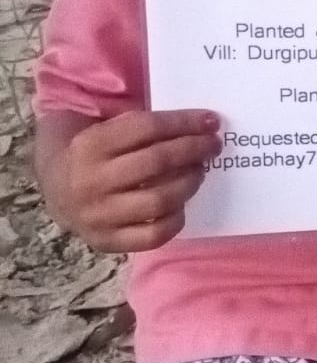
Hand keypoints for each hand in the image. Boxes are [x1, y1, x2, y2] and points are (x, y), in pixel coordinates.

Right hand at [52, 109, 221, 253]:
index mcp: (90, 144)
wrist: (56, 192)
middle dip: (193, 150)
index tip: (210, 121)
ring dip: (189, 183)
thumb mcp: (104, 131)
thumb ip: (141, 128)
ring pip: (159, 199)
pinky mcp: (107, 241)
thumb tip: (199, 124)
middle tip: (213, 146)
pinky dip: (176, 219)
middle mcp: (92, 180)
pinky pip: (153, 235)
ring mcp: (99, 215)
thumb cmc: (94, 156)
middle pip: (157, 162)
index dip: (184, 123)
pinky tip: (182, 205)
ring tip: (199, 172)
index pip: (147, 128)